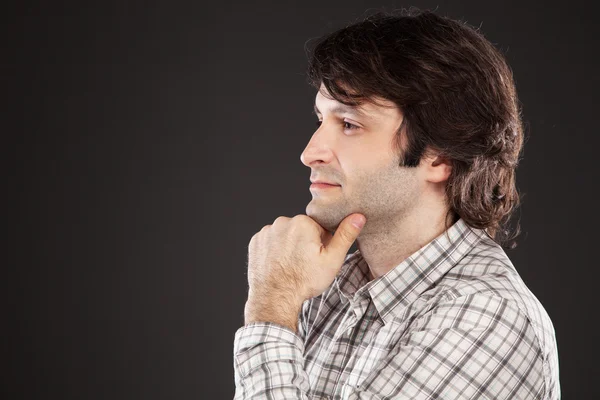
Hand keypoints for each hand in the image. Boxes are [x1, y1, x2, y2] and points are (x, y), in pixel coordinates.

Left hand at [244, 213, 365, 330]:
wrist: (275, 299)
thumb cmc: (304, 281)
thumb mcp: (332, 260)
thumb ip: (345, 236)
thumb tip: (358, 217)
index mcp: (303, 223)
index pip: (318, 228)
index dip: (321, 243)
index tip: (316, 257)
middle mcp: (282, 222)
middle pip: (300, 230)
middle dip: (304, 243)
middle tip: (304, 263)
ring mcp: (266, 232)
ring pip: (284, 235)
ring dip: (288, 245)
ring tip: (290, 265)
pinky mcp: (255, 241)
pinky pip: (269, 241)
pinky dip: (274, 249)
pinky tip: (278, 264)